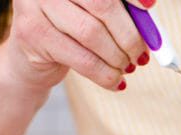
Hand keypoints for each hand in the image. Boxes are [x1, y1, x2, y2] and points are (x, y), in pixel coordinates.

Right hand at [1, 0, 152, 93]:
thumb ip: (120, 10)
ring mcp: (35, 4)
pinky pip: (82, 59)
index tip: (149, 7)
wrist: (30, 60)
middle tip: (141, 54)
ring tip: (127, 67)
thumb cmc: (72, 31)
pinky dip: (106, 75)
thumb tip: (149, 11)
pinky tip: (116, 82)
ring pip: (92, 34)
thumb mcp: (96, 15)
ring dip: (118, 57)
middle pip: (102, 5)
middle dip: (129, 34)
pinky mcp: (32, 34)